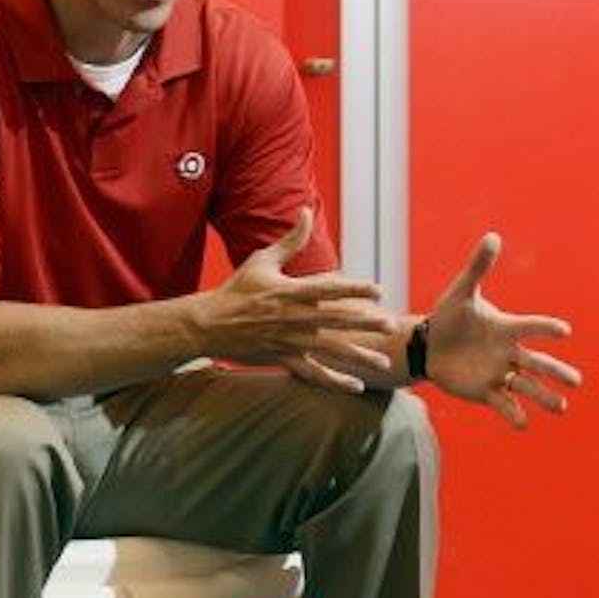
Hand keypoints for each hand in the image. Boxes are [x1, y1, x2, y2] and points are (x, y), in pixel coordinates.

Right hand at [197, 208, 396, 377]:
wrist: (208, 325)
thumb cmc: (237, 290)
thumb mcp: (262, 260)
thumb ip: (290, 240)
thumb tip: (305, 211)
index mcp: (290, 291)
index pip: (329, 288)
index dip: (355, 289)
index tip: (378, 290)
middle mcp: (293, 317)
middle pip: (335, 320)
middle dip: (365, 323)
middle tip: (390, 325)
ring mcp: (289, 341)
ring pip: (330, 350)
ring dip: (358, 357)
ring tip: (383, 361)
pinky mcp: (283, 359)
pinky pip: (312, 373)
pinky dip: (334, 381)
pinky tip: (356, 386)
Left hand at [425, 233, 582, 428]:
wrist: (429, 345)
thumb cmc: (448, 316)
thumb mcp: (461, 291)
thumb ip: (478, 267)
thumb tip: (493, 236)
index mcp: (506, 328)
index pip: (531, 327)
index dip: (546, 328)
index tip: (564, 330)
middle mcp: (508, 353)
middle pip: (538, 363)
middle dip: (556, 372)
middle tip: (576, 381)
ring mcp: (499, 373)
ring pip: (527, 386)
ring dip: (544, 397)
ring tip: (561, 407)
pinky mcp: (486, 391)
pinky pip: (503, 404)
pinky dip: (514, 414)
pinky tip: (523, 424)